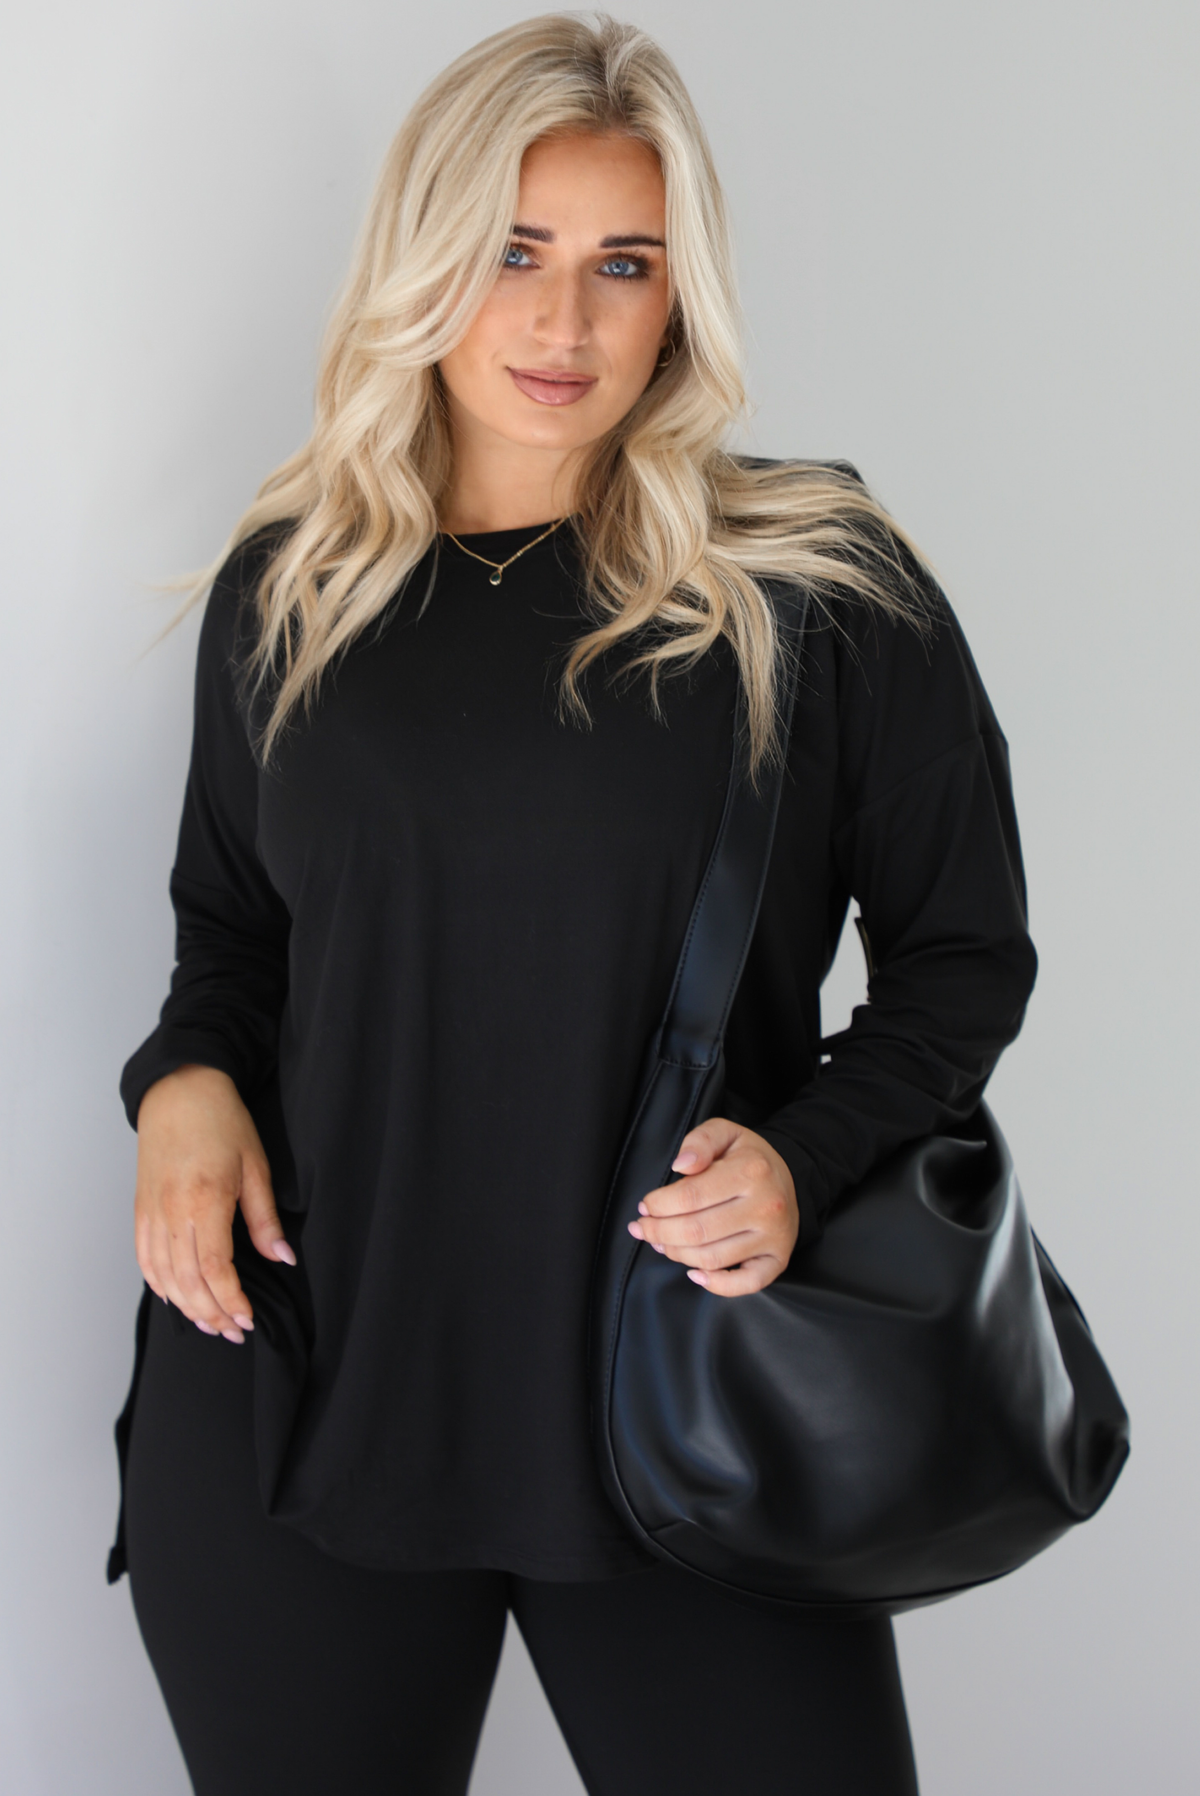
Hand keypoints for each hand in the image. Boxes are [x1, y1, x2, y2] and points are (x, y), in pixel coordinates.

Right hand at [134, 1064, 293, 1342]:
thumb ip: (265, 1218)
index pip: (213, 1270)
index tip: (246, 1318)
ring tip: (210, 1322)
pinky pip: (144, 1258)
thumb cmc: (222, 1121)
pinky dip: (159, 1284)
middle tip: (232, 1330)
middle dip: (211, 1313)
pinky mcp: (140, 1208)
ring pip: (162, 1276)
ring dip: (186, 1306)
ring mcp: (151, 1211)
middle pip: (186, 1282)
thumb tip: (282, 1257)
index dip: (230, 1301)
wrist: (180, 1089)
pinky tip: (176, 1297)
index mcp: (204, 1201)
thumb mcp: (256, 1165)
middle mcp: (171, 1212)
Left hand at [628, 1118, 798, 1296]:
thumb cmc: (748, 1158)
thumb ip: (700, 1141)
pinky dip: (717, 1285)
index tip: (645, 1205)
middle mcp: (765, 1206)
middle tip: (642, 1228)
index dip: (658, 1205)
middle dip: (659, 1232)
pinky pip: (746, 1284)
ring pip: (711, 1258)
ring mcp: (773, 1237)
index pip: (690, 1196)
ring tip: (660, 1243)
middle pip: (696, 1231)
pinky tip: (694, 1274)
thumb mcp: (725, 1133)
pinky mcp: (778, 1259)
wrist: (790, 1178)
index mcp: (751, 1171)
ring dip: (676, 1254)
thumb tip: (681, 1165)